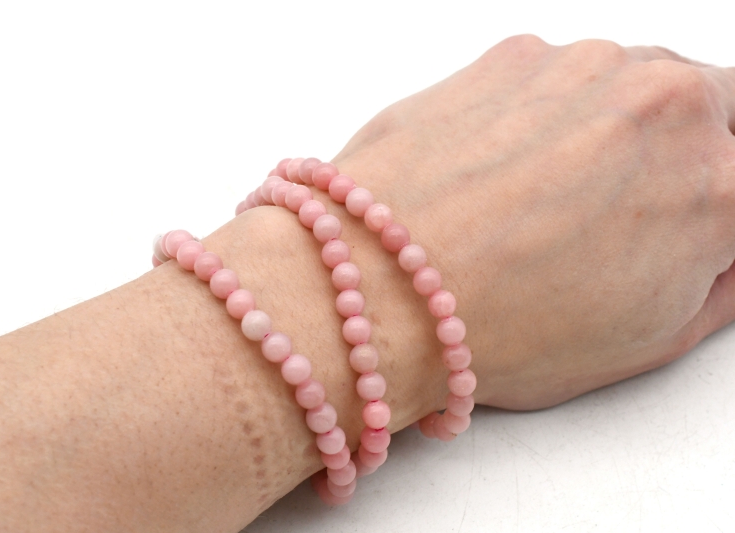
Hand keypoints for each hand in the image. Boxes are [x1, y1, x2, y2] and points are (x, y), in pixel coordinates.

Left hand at [330, 35, 734, 409]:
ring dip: (612, 124)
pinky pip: (556, 76)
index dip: (715, 205)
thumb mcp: (648, 338)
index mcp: (719, 185)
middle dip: (687, 147)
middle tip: (629, 201)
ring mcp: (582, 68)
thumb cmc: (498, 330)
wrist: (376, 287)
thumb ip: (717, 279)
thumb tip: (723, 249)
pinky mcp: (511, 56)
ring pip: (632, 80)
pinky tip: (502, 167)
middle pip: (713, 105)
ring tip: (548, 193)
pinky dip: (545, 111)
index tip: (685, 219)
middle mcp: (663, 104)